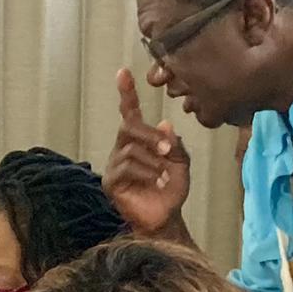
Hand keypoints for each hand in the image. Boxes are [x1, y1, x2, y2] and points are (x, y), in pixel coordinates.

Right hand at [104, 67, 190, 233]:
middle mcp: (122, 149)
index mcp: (138, 141)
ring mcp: (114, 165)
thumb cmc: (171, 191)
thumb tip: (166, 124)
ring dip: (153, 159)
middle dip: (150, 135)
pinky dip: (146, 172)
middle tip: (168, 150)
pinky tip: (157, 183)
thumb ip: (175, 144)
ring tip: (165, 175)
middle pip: (128, 126)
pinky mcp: (111, 182)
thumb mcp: (181, 163)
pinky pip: (126, 166)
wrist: (165, 219)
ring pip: (130, 148)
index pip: (130, 113)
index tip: (123, 72)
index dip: (126, 93)